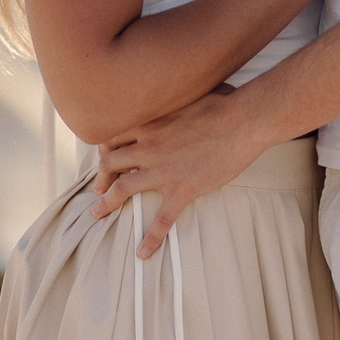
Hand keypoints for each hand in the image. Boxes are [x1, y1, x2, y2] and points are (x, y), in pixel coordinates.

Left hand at [92, 85, 274, 258]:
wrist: (242, 121)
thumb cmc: (221, 102)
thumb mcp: (188, 93)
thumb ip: (173, 98)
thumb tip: (175, 86)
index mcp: (149, 124)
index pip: (113, 137)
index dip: (104, 150)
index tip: (104, 158)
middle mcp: (148, 148)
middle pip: (110, 164)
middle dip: (100, 177)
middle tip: (98, 188)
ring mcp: (163, 171)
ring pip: (123, 190)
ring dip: (107, 204)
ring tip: (97, 214)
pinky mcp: (182, 190)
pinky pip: (161, 220)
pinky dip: (151, 239)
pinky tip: (143, 252)